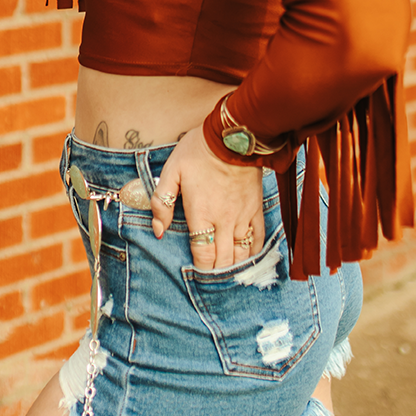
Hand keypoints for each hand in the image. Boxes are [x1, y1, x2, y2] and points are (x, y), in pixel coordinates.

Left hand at [150, 126, 264, 270]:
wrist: (233, 135)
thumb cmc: (198, 151)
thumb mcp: (171, 171)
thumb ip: (162, 202)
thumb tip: (157, 231)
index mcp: (201, 215)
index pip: (203, 255)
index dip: (200, 269)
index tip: (196, 273)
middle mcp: (223, 221)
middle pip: (222, 260)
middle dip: (216, 273)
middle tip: (210, 280)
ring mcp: (242, 216)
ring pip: (241, 254)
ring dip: (234, 267)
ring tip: (227, 274)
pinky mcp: (256, 209)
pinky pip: (258, 239)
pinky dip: (253, 253)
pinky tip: (247, 259)